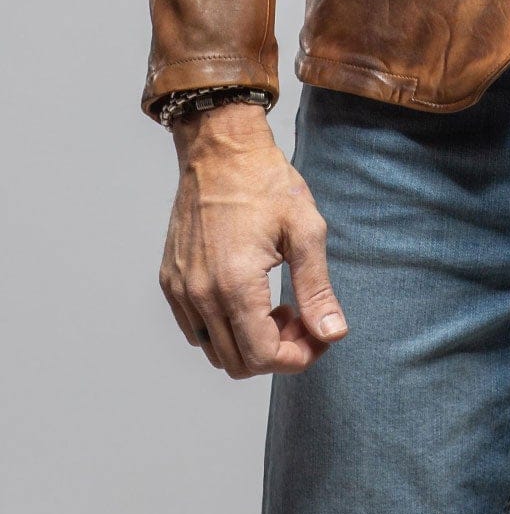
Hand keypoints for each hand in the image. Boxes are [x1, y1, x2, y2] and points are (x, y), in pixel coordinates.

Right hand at [159, 103, 348, 377]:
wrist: (221, 151)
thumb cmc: (266, 183)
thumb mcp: (305, 231)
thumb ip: (317, 289)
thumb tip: (333, 334)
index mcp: (235, 283)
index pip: (262, 357)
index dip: (297, 358)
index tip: (318, 336)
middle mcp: (200, 293)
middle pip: (238, 362)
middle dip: (278, 353)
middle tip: (302, 318)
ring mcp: (181, 289)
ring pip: (214, 351)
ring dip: (250, 344)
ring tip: (277, 307)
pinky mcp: (171, 281)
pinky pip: (195, 330)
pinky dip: (225, 330)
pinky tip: (249, 299)